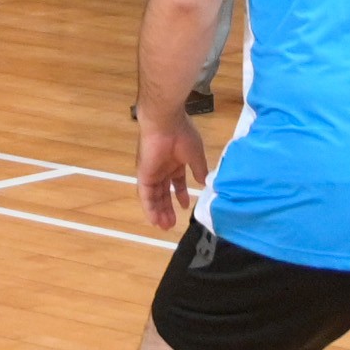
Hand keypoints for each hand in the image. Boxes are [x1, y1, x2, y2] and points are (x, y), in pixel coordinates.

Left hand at [135, 114, 206, 230]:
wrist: (165, 123)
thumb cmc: (183, 135)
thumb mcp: (196, 155)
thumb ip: (199, 170)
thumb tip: (204, 182)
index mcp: (175, 162)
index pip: (176, 182)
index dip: (180, 194)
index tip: (184, 205)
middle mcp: (162, 168)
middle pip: (164, 192)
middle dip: (168, 208)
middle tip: (172, 223)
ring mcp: (152, 172)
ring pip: (154, 197)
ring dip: (159, 212)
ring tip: (165, 226)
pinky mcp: (144, 175)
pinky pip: (146, 195)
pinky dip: (149, 208)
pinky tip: (154, 220)